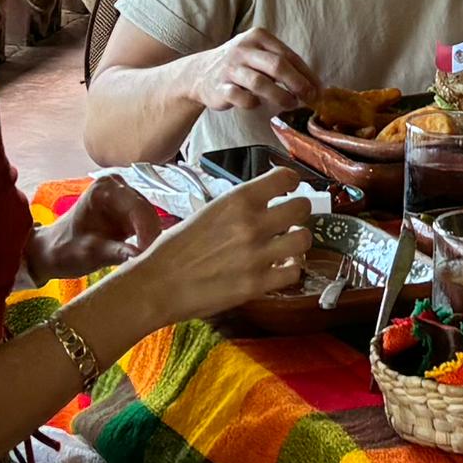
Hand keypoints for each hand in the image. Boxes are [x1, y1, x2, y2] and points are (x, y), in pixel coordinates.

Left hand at [35, 173, 165, 279]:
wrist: (53, 251)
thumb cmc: (65, 249)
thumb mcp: (89, 253)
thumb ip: (116, 253)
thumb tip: (140, 255)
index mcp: (105, 188)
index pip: (138, 208)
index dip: (147, 232)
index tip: (149, 256)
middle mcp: (119, 186)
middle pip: (148, 212)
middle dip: (152, 238)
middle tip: (153, 263)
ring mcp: (125, 198)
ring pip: (151, 220)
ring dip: (152, 241)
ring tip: (150, 261)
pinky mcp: (130, 213)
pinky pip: (147, 226)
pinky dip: (148, 241)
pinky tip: (145, 256)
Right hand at [101, 170, 316, 331]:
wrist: (158, 284)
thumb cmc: (175, 248)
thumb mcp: (208, 212)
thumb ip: (238, 207)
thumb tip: (261, 203)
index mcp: (237, 200)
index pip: (285, 178)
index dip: (291, 183)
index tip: (288, 189)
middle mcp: (252, 223)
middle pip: (302, 207)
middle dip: (299, 213)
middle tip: (289, 221)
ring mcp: (257, 255)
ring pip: (304, 239)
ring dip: (297, 242)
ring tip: (286, 246)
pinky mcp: (257, 284)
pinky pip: (294, 272)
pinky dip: (289, 270)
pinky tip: (277, 269)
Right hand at [176, 26, 321, 120]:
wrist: (200, 73)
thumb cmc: (239, 65)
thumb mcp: (259, 54)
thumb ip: (282, 63)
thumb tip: (313, 84)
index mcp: (258, 37)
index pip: (288, 55)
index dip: (306, 73)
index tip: (318, 89)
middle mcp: (243, 49)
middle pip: (277, 66)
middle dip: (298, 83)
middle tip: (310, 98)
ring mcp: (230, 68)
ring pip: (260, 83)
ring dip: (280, 96)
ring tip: (290, 104)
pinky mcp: (219, 87)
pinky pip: (241, 98)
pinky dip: (253, 103)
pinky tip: (257, 103)